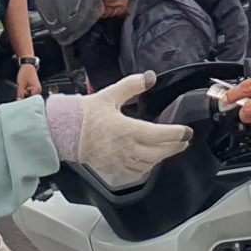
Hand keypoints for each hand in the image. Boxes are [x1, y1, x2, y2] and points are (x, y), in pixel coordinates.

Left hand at [16, 62, 42, 100]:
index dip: (25, 101)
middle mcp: (38, 90)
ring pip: (29, 95)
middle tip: (20, 92)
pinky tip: (23, 88)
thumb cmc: (25, 72)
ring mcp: (36, 89)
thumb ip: (20, 94)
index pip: (31, 100)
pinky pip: (29, 92)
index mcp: (37, 89)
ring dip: (24, 94)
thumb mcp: (21, 84)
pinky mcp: (34, 87)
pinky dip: (25, 91)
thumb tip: (19, 101)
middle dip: (24, 97)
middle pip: (30, 98)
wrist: (27, 65)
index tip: (20, 102)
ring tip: (22, 87)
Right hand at [53, 71, 193, 184]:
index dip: (177, 134)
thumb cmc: (85, 115)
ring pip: (149, 164)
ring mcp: (120, 161)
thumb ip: (132, 85)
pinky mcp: (113, 169)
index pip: (160, 135)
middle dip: (175, 147)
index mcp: (128, 130)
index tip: (186, 132)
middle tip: (183, 141)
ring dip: (162, 158)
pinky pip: (135, 173)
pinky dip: (146, 168)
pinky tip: (149, 162)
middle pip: (159, 152)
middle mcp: (126, 148)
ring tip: (169, 150)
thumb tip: (149, 77)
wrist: (64, 132)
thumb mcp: (111, 95)